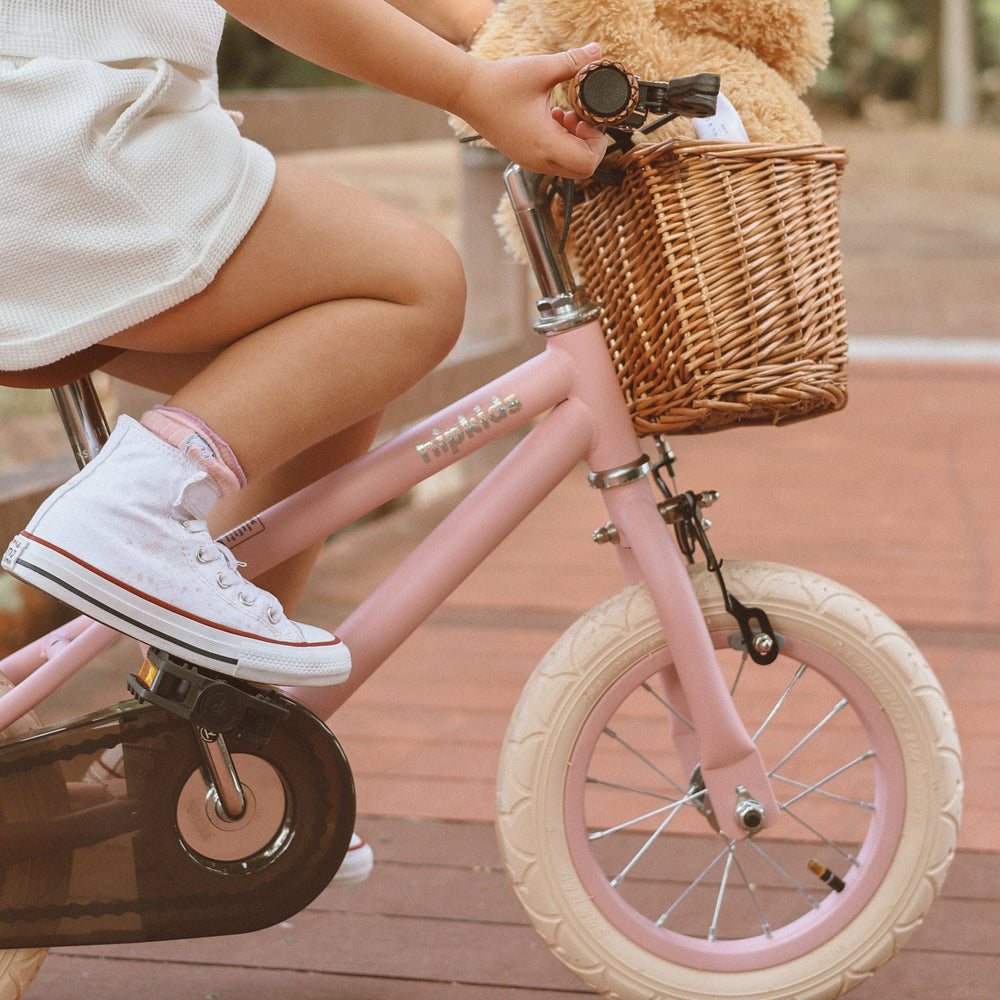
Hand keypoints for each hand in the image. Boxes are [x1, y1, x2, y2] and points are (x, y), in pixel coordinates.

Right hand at [453, 43, 607, 178]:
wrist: (467, 93)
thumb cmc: (500, 83)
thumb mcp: (541, 69)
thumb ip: (573, 62)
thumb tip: (597, 51)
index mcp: (544, 145)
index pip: (587, 163)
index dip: (596, 143)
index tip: (586, 119)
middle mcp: (538, 160)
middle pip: (582, 169)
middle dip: (589, 145)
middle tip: (579, 118)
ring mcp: (530, 161)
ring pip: (567, 166)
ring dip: (574, 144)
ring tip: (564, 116)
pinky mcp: (524, 156)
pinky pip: (552, 160)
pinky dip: (561, 144)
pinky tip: (552, 119)